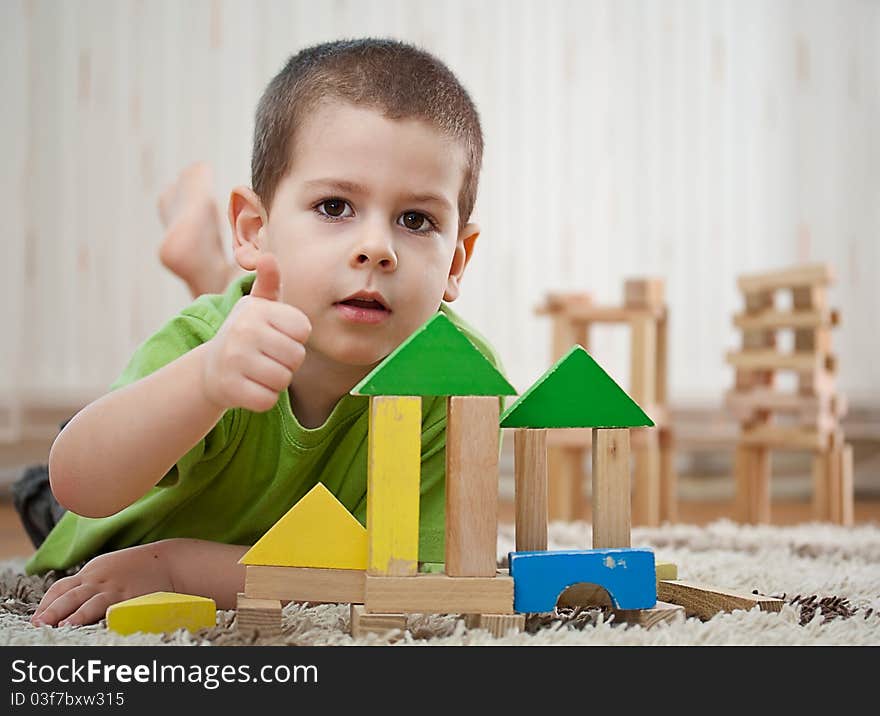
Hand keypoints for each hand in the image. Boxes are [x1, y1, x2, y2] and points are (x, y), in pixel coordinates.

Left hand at [31, 542, 175, 627]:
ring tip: (63, 626)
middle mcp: (100, 579)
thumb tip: (66, 601)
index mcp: (91, 572)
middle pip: (70, 595)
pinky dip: (103, 617)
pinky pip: (114, 609)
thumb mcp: (108, 568)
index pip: (61, 588)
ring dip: (75, 615)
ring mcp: (116, 589)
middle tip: (39, 624)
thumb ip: (89, 582)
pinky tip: (98, 624)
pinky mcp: (133, 597)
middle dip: (52, 611)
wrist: (169, 561)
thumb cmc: (136, 568)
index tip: (36, 618)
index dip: (46, 604)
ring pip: (90, 603)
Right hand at [201, 253, 310, 411]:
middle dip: (288, 362)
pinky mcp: (230, 388)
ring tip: (258, 370)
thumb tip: (268, 258)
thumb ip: (269, 283)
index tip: (276, 336)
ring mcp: (234, 360)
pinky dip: (263, 398)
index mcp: (256, 310)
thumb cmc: (246, 334)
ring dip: (276, 381)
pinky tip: (250, 386)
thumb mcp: (257, 306)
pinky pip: (268, 400)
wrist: (210, 368)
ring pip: (284, 380)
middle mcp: (243, 331)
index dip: (294, 337)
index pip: (303, 330)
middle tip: (267, 357)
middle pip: (296, 357)